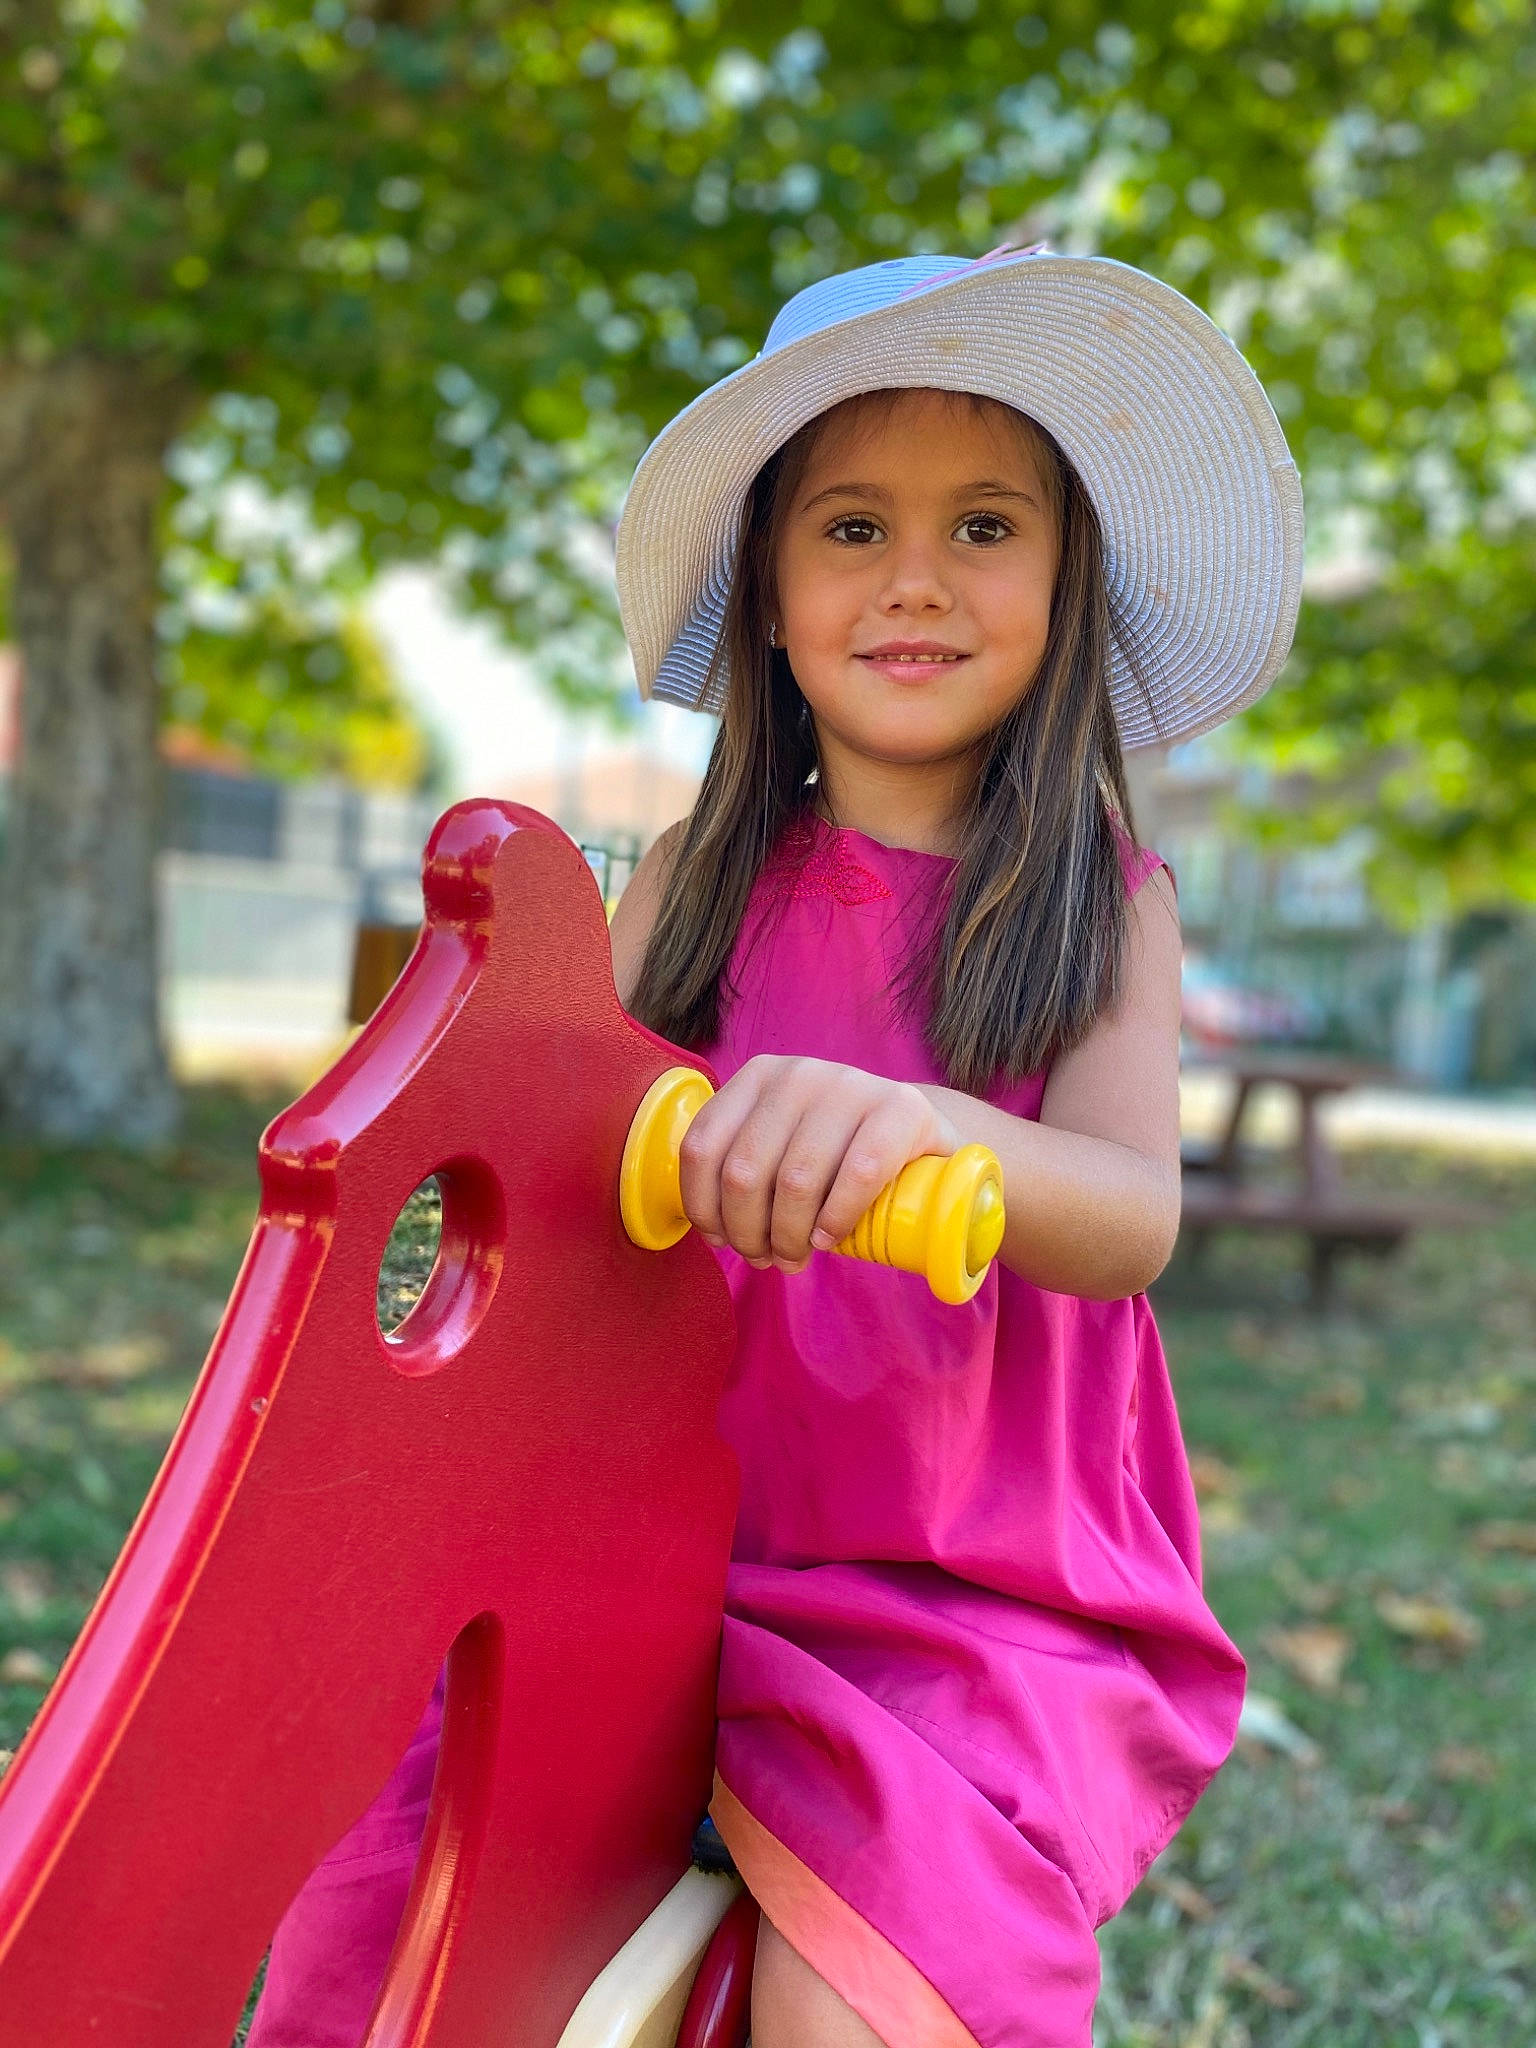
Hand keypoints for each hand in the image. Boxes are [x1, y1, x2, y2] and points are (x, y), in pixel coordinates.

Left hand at [678, 1055, 961, 1274]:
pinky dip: (836, 1218)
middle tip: (766, 1258)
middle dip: (748, 1232)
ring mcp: (852, 1084)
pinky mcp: (902, 1108)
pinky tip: (828, 1239)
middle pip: (744, 1171)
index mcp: (759, 1076)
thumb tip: (710, 1230)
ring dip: (788, 1237)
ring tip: (795, 1257)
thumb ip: (743, 1166)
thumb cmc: (838, 1156)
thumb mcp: (782, 1145)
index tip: (721, 1242)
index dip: (703, 1208)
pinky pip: (858, 1173)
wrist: (924, 1140)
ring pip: (796, 1180)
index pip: (703, 1146)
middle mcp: (799, 1073)